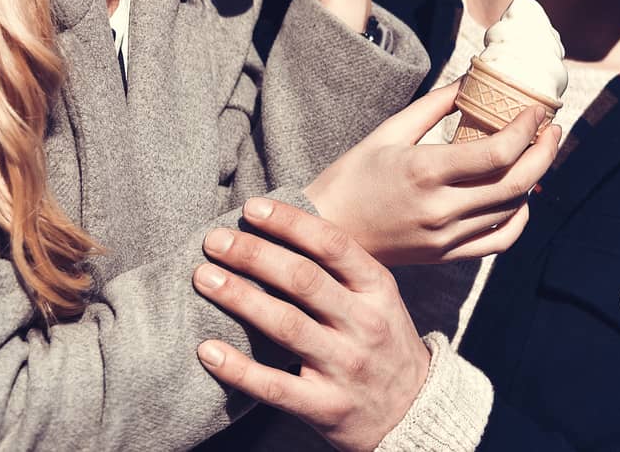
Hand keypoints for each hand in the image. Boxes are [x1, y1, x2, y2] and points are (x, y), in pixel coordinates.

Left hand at [195, 198, 430, 451]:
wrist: (415, 411)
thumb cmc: (384, 342)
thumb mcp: (380, 298)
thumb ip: (341, 269)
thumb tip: (279, 227)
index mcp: (378, 289)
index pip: (332, 245)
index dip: (289, 223)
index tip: (251, 208)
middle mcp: (365, 324)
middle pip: (303, 280)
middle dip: (253, 255)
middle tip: (214, 241)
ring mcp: (346, 367)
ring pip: (286, 325)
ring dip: (239, 298)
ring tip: (204, 278)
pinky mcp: (326, 407)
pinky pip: (274, 386)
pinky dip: (237, 368)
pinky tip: (207, 349)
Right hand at [304, 82, 559, 265]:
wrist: (327, 229)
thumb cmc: (353, 175)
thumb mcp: (390, 131)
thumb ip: (436, 104)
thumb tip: (473, 78)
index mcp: (425, 172)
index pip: (498, 153)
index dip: (528, 129)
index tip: (537, 110)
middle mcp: (441, 209)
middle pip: (516, 183)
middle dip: (544, 152)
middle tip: (552, 129)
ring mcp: (446, 238)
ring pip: (512, 211)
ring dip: (534, 179)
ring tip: (538, 153)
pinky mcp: (446, 256)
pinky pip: (498, 241)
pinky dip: (519, 219)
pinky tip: (520, 198)